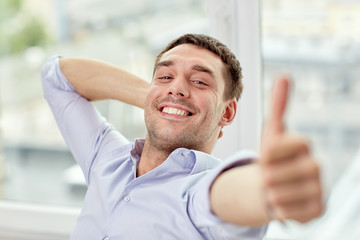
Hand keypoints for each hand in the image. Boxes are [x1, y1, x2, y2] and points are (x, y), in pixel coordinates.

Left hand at [260, 76, 322, 222]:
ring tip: (272, 190)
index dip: (267, 154)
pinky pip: (291, 213)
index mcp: (303, 145)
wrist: (273, 186)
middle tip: (266, 177)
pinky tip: (281, 203)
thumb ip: (278, 106)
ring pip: (283, 195)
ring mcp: (319, 189)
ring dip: (270, 193)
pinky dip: (280, 209)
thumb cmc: (271, 159)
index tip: (265, 157)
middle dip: (266, 176)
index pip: (280, 147)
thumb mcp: (271, 133)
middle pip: (279, 174)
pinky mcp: (318, 210)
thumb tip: (285, 76)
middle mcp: (316, 166)